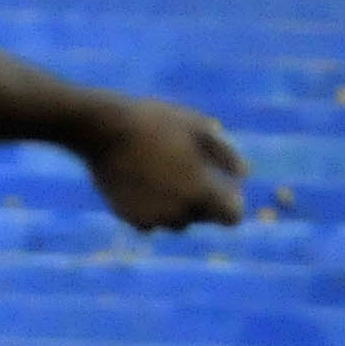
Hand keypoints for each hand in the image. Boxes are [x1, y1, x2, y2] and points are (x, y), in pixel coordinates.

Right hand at [85, 97, 246, 229]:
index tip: (224, 185)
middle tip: (188, 168)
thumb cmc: (155, 122)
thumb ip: (226, 154)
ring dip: (178, 207)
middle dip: (204, 201)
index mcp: (202, 192)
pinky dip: (153, 209)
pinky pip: (150, 221)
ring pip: (177, 223)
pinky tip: (145, 182)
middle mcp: (178, 212)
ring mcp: (151, 217)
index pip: (232, 217)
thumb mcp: (199, 127)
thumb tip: (244, 175)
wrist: (101, 127)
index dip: (232, 202)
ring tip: (165, 173)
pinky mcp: (126, 216)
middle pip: (204, 218)